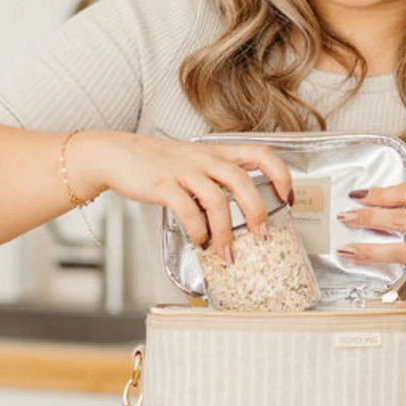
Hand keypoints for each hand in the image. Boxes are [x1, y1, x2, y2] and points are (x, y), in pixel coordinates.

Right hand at [71, 131, 292, 260]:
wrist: (118, 154)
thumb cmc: (158, 164)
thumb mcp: (194, 164)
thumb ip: (216, 182)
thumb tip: (238, 215)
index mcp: (217, 153)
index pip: (260, 152)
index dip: (280, 173)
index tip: (288, 196)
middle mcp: (205, 159)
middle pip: (242, 179)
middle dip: (256, 211)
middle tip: (262, 235)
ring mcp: (184, 170)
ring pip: (217, 198)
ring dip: (226, 231)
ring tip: (227, 252)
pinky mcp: (163, 184)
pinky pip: (187, 209)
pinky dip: (197, 230)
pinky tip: (198, 242)